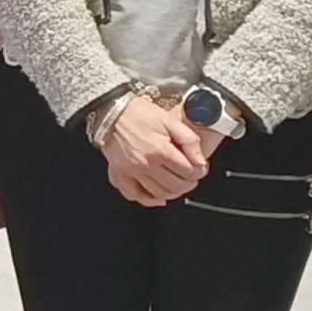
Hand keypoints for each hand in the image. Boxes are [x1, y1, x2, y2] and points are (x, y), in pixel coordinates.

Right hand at [96, 88, 214, 208]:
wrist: (111, 110)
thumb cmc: (137, 113)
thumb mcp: (169, 119)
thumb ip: (189, 140)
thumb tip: (200, 160)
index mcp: (160, 150)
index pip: (188, 171)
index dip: (199, 171)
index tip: (199, 168)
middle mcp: (145, 163)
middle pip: (176, 185)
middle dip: (189, 183)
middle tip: (192, 177)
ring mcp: (131, 171)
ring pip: (158, 193)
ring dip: (173, 192)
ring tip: (177, 184)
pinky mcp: (119, 173)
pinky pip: (134, 194)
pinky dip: (147, 200)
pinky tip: (156, 197)